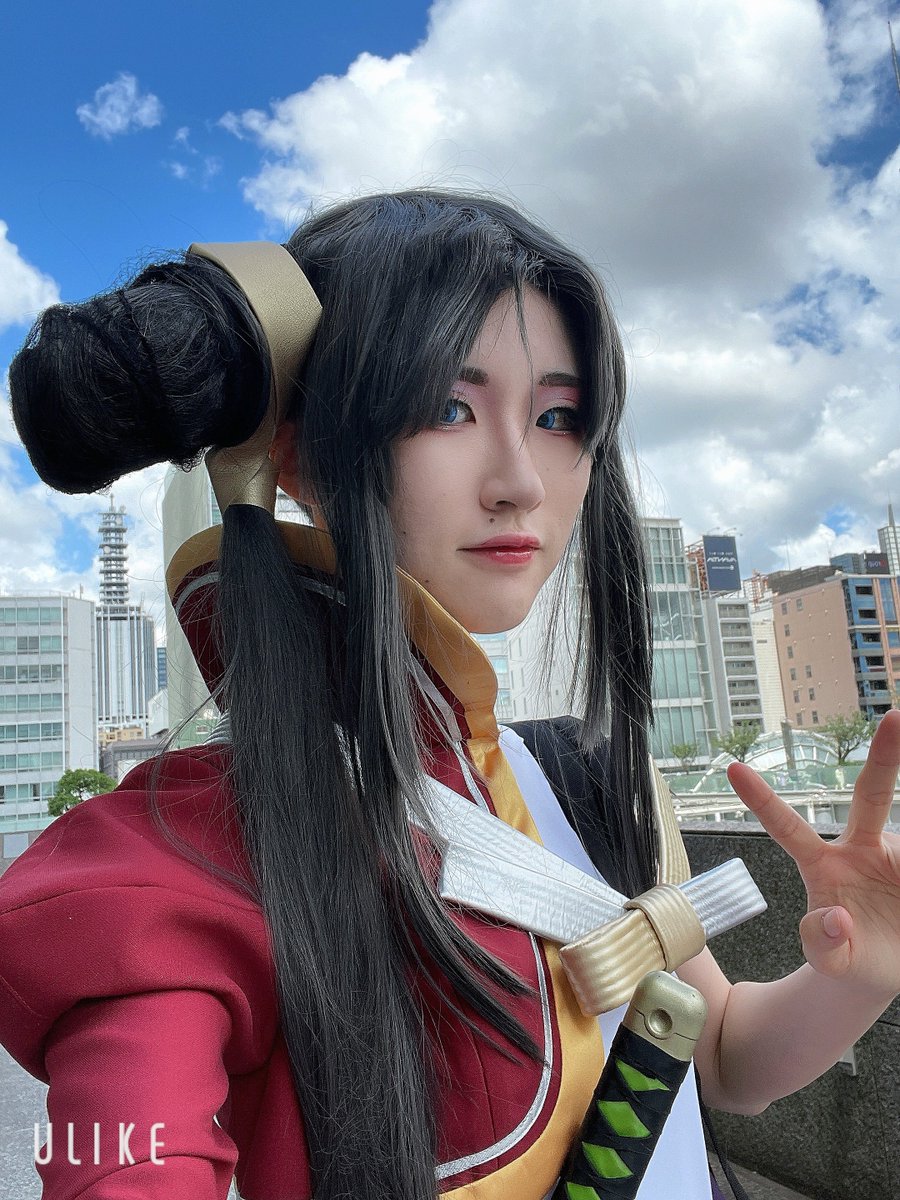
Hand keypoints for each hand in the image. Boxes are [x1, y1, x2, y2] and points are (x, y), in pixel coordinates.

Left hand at [726, 710, 899, 1000]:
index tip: (732, 768)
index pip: (786, 827)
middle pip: (871, 794)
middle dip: (886, 755)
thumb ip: (822, 945)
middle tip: (896, 719)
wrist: (890, 970)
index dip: (761, 799)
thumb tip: (832, 917)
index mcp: (824, 865)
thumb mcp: (832, 962)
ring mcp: (892, 852)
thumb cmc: (852, 956)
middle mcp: (860, 847)